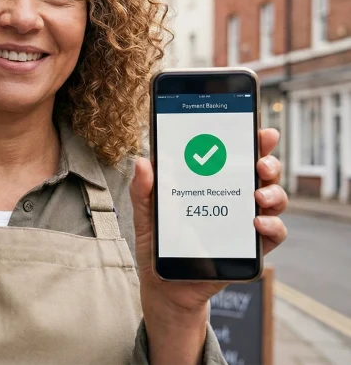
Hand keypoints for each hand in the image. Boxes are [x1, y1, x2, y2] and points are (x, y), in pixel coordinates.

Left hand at [130, 128, 286, 362]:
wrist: (164, 286)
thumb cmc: (158, 244)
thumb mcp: (145, 214)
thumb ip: (144, 190)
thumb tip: (143, 162)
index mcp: (211, 183)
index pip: (236, 156)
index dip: (253, 142)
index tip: (262, 131)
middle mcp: (232, 198)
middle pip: (262, 174)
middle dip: (268, 164)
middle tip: (260, 165)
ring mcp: (244, 223)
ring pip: (274, 201)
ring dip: (273, 194)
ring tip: (258, 197)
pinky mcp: (250, 249)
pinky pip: (273, 235)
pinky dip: (272, 226)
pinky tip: (257, 223)